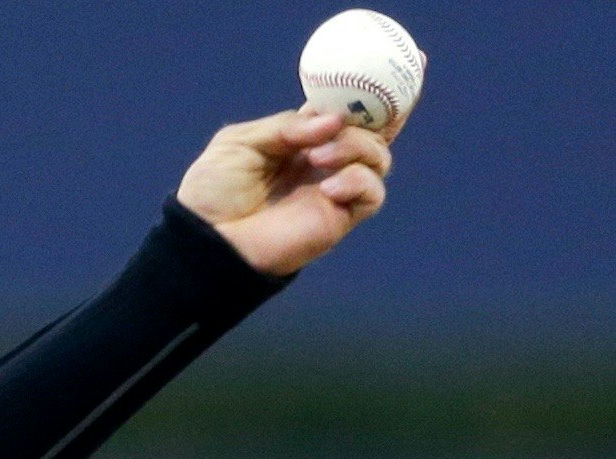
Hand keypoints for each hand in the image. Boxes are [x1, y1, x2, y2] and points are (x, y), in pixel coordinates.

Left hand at [176, 108, 392, 276]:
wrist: (206, 241)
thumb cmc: (212, 193)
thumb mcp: (241, 143)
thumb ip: (284, 126)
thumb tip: (333, 120)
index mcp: (300, 140)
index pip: (346, 111)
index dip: (374, 90)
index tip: (409, 60)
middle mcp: (323, 161)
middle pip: (374, 130)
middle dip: (383, 111)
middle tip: (362, 107)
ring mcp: (334, 189)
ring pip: (378, 156)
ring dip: (356, 146)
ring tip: (317, 157)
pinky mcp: (338, 218)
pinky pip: (372, 193)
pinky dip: (358, 181)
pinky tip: (328, 186)